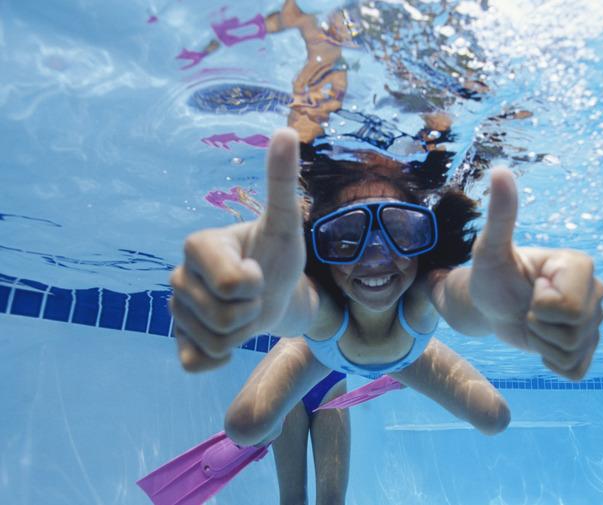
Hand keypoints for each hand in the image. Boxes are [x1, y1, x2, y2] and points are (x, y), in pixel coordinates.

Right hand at [169, 129, 305, 371]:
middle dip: (253, 312)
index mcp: (197, 245)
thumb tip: (286, 131)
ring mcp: (176, 312)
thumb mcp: (286, 222)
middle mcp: (179, 277)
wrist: (275, 292)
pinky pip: (196, 363)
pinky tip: (229, 339)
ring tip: (246, 311)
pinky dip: (219, 358)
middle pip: (225, 318)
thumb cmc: (278, 254)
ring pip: (217, 343)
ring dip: (244, 334)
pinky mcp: (180, 342)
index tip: (258, 270)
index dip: (255, 285)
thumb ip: (280, 181)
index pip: (230, 284)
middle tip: (256, 295)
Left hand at [469, 168, 602, 379]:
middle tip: (527, 308)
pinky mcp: (587, 347)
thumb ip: (501, 213)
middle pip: (576, 332)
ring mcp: (595, 321)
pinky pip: (575, 370)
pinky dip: (552, 362)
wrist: (490, 305)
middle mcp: (597, 290)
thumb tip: (500, 171)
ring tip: (533, 322)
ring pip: (574, 352)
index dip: (540, 308)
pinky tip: (542, 342)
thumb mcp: (490, 247)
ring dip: (543, 344)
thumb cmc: (491, 274)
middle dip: (541, 327)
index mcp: (581, 265)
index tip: (529, 291)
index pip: (569, 308)